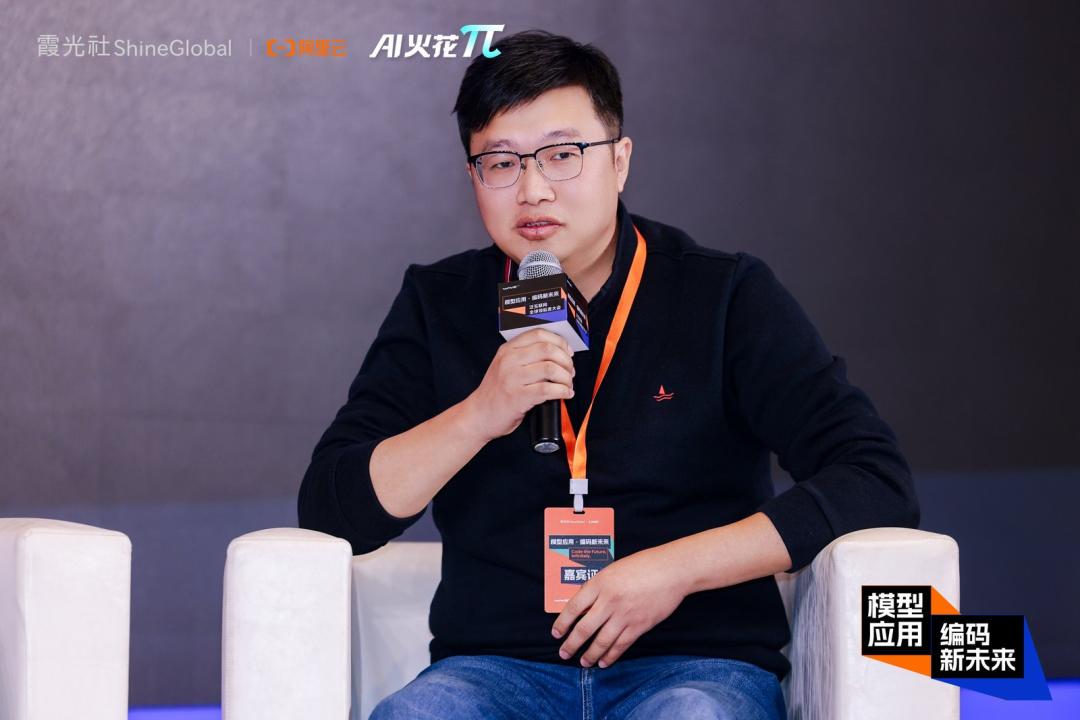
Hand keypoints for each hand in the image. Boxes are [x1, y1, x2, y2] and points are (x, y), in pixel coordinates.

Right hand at [464, 328, 575, 441]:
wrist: (479, 415)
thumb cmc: (496, 392)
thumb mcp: (505, 366)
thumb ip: (525, 356)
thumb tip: (558, 353)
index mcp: (507, 350)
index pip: (538, 334)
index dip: (559, 341)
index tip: (568, 352)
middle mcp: (509, 360)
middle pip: (548, 349)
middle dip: (566, 361)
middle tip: (570, 371)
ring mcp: (512, 378)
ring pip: (550, 368)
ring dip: (566, 377)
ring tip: (567, 385)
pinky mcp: (518, 397)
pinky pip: (548, 389)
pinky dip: (563, 391)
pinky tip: (565, 394)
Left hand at [550, 545, 689, 668]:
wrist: (671, 571)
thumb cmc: (643, 565)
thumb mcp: (613, 570)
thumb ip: (598, 587)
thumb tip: (583, 606)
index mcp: (600, 583)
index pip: (574, 607)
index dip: (562, 623)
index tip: (556, 633)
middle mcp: (609, 601)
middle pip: (584, 628)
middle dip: (572, 644)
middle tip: (564, 654)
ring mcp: (624, 615)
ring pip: (601, 641)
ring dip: (590, 654)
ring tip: (583, 662)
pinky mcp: (639, 626)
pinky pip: (621, 645)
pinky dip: (611, 656)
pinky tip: (604, 662)